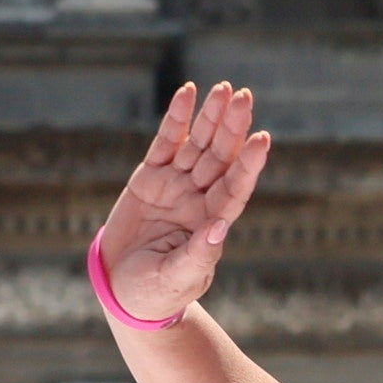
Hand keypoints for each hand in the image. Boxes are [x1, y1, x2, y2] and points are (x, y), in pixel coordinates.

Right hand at [93, 82, 271, 327]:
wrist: (121, 289)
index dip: (248, 164)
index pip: (235, 188)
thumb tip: (219, 229)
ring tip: (224, 89)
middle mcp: (199, 199)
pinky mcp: (151, 177)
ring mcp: (177, 185)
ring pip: (198, 144)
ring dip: (211, 117)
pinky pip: (166, 142)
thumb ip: (198, 256)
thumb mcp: (178, 279)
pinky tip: (187, 93)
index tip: (261, 140)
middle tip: (244, 97)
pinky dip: (177, 118)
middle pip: (221, 158)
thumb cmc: (156, 293)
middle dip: (232, 128)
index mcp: (212, 223)